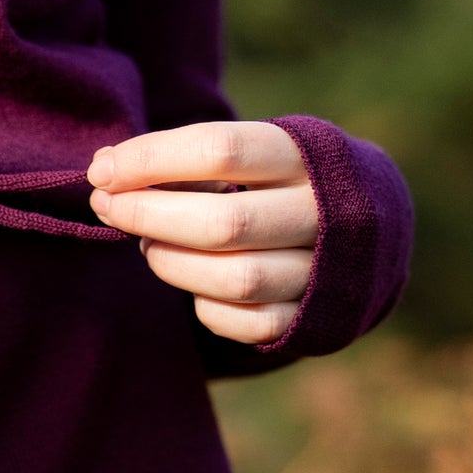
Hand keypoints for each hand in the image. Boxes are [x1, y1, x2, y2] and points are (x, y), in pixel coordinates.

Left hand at [87, 121, 318, 344]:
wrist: (371, 226)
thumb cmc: (282, 180)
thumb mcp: (256, 151)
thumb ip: (191, 158)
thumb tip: (106, 169)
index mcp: (306, 154)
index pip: (220, 149)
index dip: (150, 159)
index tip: (101, 170)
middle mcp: (324, 211)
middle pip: (223, 221)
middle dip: (148, 216)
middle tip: (108, 208)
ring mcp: (324, 269)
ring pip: (235, 279)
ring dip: (172, 263)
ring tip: (148, 244)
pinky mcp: (314, 318)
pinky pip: (248, 323)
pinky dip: (206, 307)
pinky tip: (193, 283)